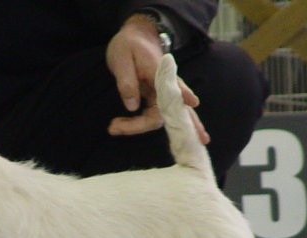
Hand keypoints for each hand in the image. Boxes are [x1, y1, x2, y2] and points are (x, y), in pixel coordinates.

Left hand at [105, 15, 209, 143]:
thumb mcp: (121, 59)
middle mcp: (166, 86)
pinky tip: (124, 131)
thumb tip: (132, 107)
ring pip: (158, 118)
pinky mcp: (157, 99)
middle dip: (140, 125)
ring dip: (136, 126)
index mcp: (160, 73)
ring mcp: (163, 94)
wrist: (135, 37)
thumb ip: (127, 82)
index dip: (184, 96)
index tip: (193, 102)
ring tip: (112, 127)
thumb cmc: (128, 45)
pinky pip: (152, 117)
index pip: (174, 89)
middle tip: (113, 127)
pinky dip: (140, 126)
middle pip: (163, 113)